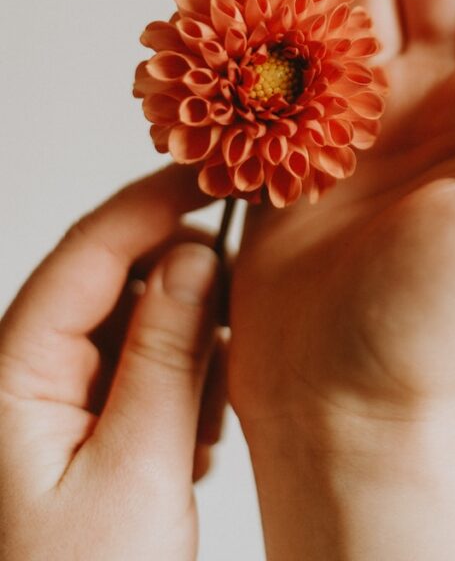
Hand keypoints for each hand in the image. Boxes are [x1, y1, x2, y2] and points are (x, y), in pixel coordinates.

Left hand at [0, 167, 228, 560]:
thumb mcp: (138, 471)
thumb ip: (167, 351)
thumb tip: (197, 255)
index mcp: (12, 374)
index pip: (89, 251)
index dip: (154, 200)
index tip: (218, 174)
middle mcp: (25, 374)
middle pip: (114, 280)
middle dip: (182, 288)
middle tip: (241, 314)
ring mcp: (51, 400)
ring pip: (133, 324)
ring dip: (184, 349)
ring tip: (202, 423)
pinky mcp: (79, 425)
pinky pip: (136, 368)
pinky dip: (177, 386)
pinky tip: (191, 444)